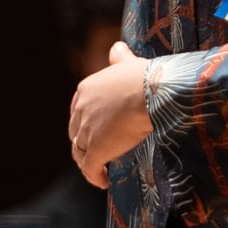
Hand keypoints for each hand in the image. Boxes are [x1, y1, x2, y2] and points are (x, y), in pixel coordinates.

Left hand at [68, 41, 152, 187]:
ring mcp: (86, 130)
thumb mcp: (128, 63)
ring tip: (99, 169)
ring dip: (88, 162)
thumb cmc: (144, 76)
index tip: (96, 130)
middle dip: (84, 143)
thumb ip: (120, 57)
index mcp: (85, 90)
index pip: (77, 111)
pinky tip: (103, 181)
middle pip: (75, 132)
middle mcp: (81, 109)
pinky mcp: (95, 148)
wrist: (152, 92)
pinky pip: (89, 168)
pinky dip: (94, 176)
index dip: (84, 122)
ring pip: (79, 152)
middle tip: (99, 151)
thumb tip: (118, 47)